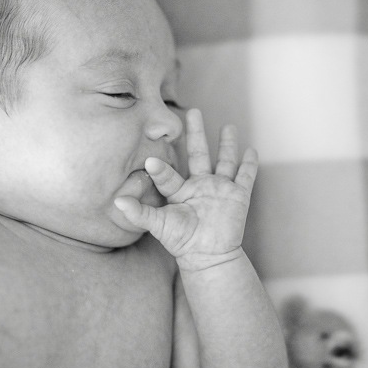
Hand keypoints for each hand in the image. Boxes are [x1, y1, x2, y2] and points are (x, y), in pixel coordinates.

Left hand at [114, 109, 257, 270]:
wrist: (208, 256)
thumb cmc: (181, 241)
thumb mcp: (159, 225)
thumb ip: (139, 212)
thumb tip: (116, 201)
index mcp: (180, 191)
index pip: (169, 173)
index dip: (161, 167)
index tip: (151, 159)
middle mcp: (200, 186)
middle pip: (198, 153)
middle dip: (196, 133)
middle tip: (193, 111)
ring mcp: (220, 189)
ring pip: (225, 160)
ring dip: (227, 144)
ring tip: (228, 126)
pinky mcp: (238, 196)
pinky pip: (245, 176)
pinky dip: (249, 163)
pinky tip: (251, 149)